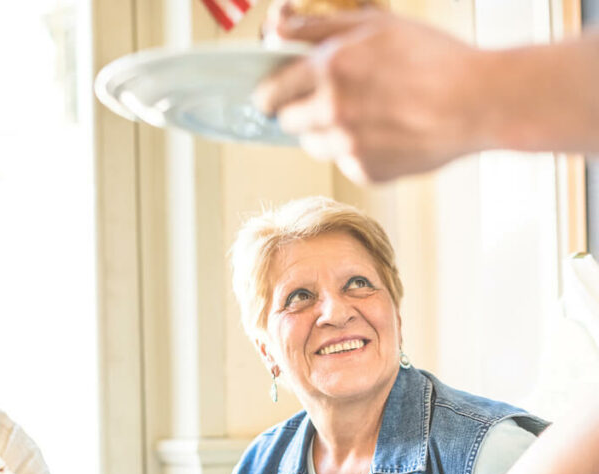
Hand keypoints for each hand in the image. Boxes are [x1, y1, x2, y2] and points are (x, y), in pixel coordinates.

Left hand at [253, 11, 490, 182]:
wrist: (480, 101)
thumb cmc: (433, 57)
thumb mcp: (375, 26)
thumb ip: (317, 28)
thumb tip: (276, 32)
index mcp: (328, 71)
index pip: (269, 93)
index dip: (270, 93)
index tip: (275, 93)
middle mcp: (331, 112)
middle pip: (287, 122)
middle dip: (300, 110)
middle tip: (328, 99)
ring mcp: (347, 147)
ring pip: (313, 145)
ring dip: (327, 131)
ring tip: (365, 113)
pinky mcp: (365, 172)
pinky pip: (346, 161)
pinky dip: (358, 150)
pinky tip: (388, 132)